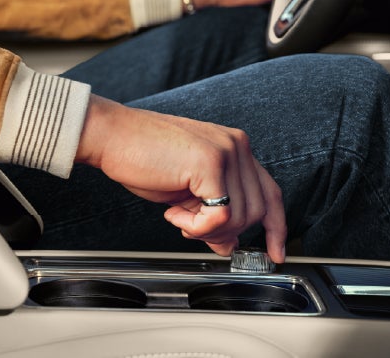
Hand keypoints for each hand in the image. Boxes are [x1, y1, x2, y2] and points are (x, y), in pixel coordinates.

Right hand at [75, 95, 287, 262]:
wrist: (112, 136)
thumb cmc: (142, 158)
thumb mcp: (187, 192)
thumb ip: (214, 212)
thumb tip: (229, 243)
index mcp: (234, 148)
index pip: (270, 192)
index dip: (276, 226)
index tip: (275, 252)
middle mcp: (236, 146)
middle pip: (258, 210)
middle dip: (226, 232)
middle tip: (193, 230)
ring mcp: (226, 151)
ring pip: (240, 216)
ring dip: (206, 229)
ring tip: (178, 216)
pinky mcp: (210, 163)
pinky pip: (221, 215)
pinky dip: (197, 226)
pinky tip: (174, 214)